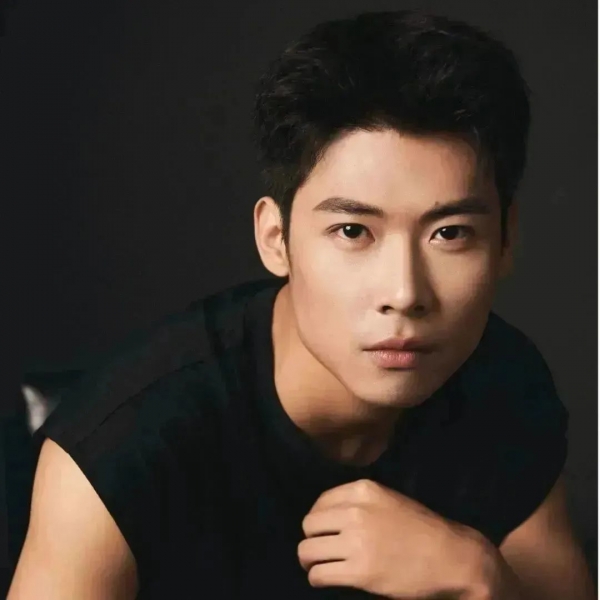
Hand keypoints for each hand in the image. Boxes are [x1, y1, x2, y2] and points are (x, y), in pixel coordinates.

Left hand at [297, 478, 485, 598]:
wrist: (451, 557)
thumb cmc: (420, 529)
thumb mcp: (388, 500)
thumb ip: (358, 503)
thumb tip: (326, 516)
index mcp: (363, 490)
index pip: (320, 503)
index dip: (318, 521)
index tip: (324, 533)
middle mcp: (356, 512)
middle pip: (308, 525)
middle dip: (311, 540)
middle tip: (319, 551)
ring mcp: (357, 541)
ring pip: (307, 551)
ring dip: (309, 561)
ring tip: (319, 566)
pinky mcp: (360, 571)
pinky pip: (319, 574)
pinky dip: (317, 579)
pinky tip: (326, 579)